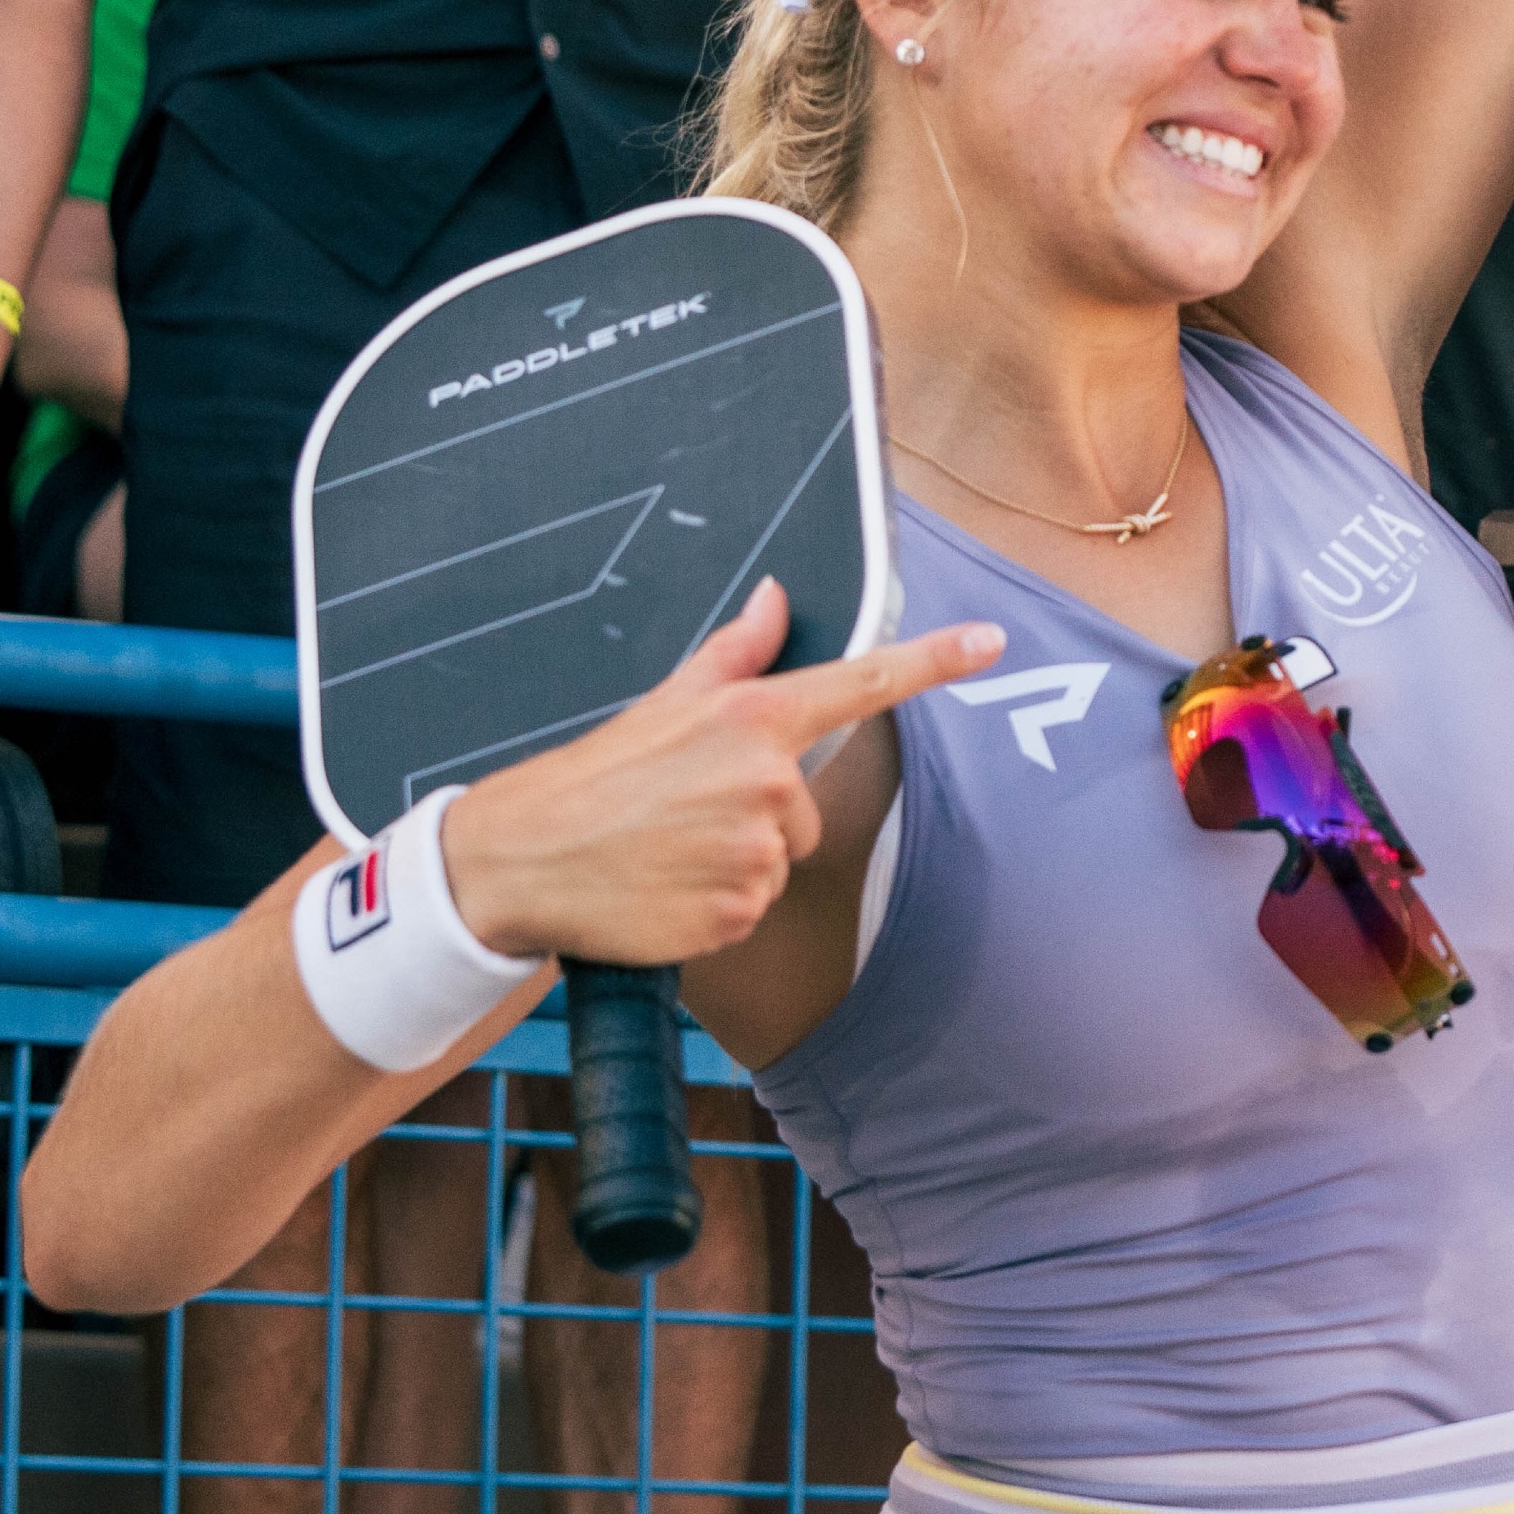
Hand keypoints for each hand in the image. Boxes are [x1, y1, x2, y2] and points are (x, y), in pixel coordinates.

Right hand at [437, 581, 1008, 965]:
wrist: (522, 858)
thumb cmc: (593, 777)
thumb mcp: (666, 702)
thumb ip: (737, 653)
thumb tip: (777, 598)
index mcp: (753, 718)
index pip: (862, 684)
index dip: (934, 660)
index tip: (991, 642)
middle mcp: (767, 782)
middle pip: (804, 807)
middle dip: (756, 813)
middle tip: (681, 811)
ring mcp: (755, 853)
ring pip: (778, 861)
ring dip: (734, 861)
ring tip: (668, 848)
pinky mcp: (736, 914)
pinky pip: (751, 911)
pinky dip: (715, 907)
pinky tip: (665, 888)